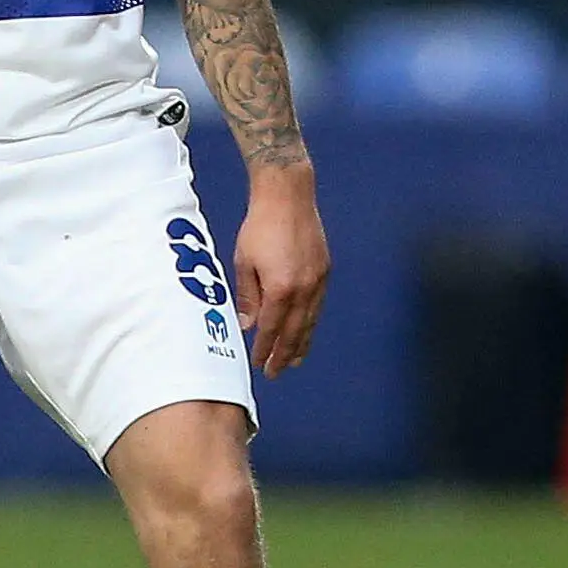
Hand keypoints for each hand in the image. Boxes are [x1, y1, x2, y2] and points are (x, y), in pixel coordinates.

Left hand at [233, 163, 328, 378]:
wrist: (288, 195)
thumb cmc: (260, 225)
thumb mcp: (243, 262)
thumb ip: (247, 297)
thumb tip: (247, 325)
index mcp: (281, 288)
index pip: (272, 329)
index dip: (265, 349)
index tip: (258, 364)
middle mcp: (304, 288)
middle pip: (295, 332)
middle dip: (285, 355)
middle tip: (276, 372)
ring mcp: (317, 280)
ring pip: (310, 321)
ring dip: (302, 343)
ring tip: (294, 360)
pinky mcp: (324, 270)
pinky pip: (317, 305)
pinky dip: (310, 322)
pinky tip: (305, 329)